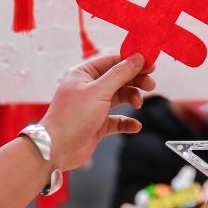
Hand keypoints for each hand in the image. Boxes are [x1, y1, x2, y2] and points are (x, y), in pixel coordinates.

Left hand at [40, 55, 155, 171]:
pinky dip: (127, 122)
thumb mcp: (99, 91)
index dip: (131, 62)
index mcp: (83, 74)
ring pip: (119, 97)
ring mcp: (93, 106)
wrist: (57, 149)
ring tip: (138, 104)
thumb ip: (121, 74)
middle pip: (118, 79)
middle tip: (150, 85)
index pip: (112, 62)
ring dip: (132, 98)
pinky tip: (135, 125)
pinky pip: (117, 119)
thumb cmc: (72, 117)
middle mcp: (88, 88)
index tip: (150, 64)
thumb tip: (138, 58)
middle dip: (135, 81)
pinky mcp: (97, 124)